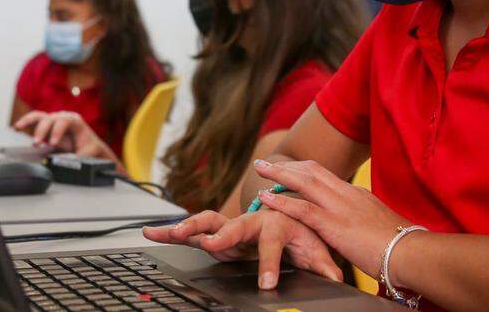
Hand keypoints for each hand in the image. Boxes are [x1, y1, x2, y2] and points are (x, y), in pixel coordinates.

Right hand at [13, 110, 113, 158]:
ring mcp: (54, 120)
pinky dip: (25, 122)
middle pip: (50, 119)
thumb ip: (78, 158)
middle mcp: (63, 117)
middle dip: (42, 130)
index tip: (53, 143)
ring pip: (39, 116)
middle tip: (37, 143)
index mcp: (75, 121)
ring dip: (29, 122)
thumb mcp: (87, 154)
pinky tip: (17, 127)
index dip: (57, 131)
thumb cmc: (89, 149)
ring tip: (19, 128)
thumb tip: (66, 163)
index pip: (64, 121)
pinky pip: (34, 120)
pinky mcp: (46, 125)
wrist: (89, 147)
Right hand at [142, 209, 342, 288]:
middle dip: (224, 236)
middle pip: (237, 227)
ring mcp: (234, 223)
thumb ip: (324, 262)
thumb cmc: (300, 227)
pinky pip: (195, 228)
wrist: (289, 203)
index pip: (274, 243)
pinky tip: (152, 232)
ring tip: (167, 233)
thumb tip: (336, 279)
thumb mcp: (315, 246)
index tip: (265, 284)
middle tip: (212, 246)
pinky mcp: (219, 229)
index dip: (269, 263)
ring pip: (210, 222)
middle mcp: (253, 219)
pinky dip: (173, 230)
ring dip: (188, 226)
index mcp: (278, 223)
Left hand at [252, 159, 410, 278]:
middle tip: (265, 163)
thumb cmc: (401, 246)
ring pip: (304, 182)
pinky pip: (303, 209)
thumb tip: (361, 230)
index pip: (326, 176)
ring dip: (279, 174)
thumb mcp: (381, 227)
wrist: (411, 252)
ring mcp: (341, 207)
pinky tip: (267, 198)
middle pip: (312, 171)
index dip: (302, 171)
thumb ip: (365, 223)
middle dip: (287, 166)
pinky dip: (282, 201)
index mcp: (358, 195)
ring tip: (260, 169)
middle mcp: (348, 195)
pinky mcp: (335, 225)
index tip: (287, 170)